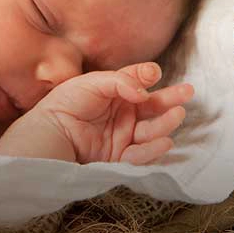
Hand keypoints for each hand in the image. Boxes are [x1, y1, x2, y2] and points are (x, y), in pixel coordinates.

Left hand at [0, 63, 193, 165]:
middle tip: (189, 93)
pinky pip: (141, 155)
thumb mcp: (88, 84)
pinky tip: (157, 143)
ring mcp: (122, 137)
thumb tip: (146, 90)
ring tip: (176, 115)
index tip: (155, 73)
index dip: (148, 77)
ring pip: (151, 131)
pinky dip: (150, 151)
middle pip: (152, 107)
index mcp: (112, 93)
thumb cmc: (62, 106)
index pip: (137, 83)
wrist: (44, 140)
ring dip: (165, 124)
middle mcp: (120, 114)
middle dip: (170, 100)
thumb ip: (119, 81)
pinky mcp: (119, 160)